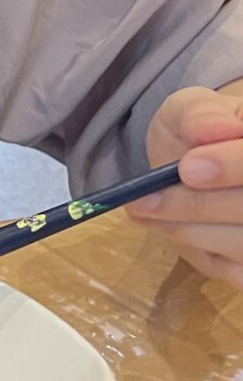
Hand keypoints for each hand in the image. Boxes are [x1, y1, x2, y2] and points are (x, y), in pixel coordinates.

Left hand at [132, 85, 242, 286]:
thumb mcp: (191, 109)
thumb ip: (201, 114)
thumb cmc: (199, 133)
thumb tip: (219, 130)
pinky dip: (199, 249)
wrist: (195, 164)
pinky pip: (237, 271)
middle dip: (200, 205)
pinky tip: (168, 225)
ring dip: (191, 229)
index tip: (187, 168)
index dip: (232, 167)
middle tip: (146, 199)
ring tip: (146, 208)